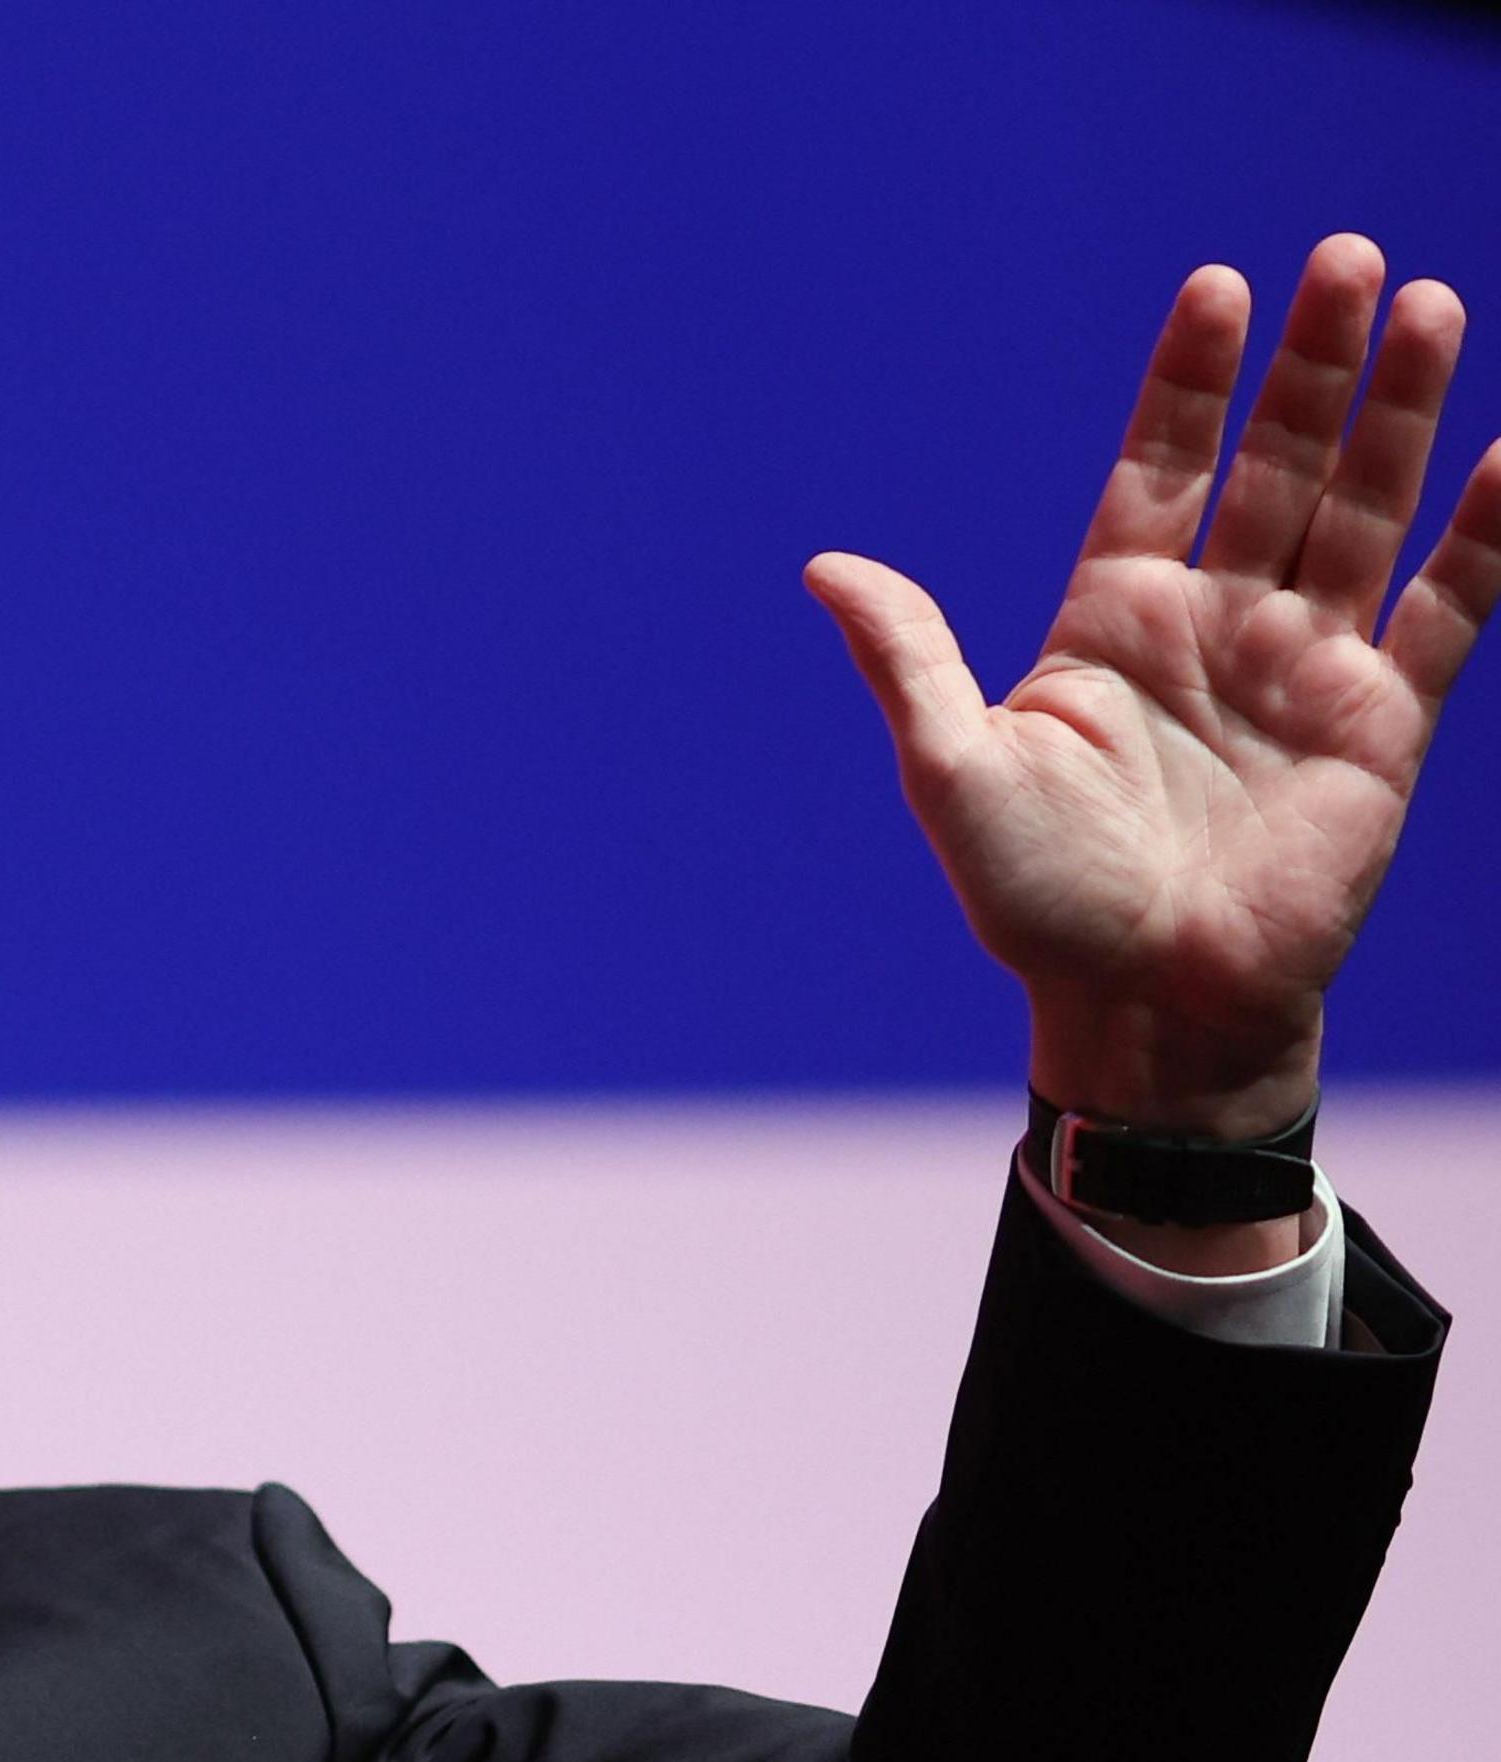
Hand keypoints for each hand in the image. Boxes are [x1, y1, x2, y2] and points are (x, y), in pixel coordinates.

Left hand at [808, 233, 1500, 1141]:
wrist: (1145, 1005)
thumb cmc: (1038, 902)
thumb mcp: (953, 774)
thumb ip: (907, 662)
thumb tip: (824, 566)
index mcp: (1112, 620)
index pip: (1159, 467)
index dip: (1189, 382)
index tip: (1217, 287)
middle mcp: (1214, 625)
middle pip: (1276, 464)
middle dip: (1313, 366)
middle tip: (1349, 259)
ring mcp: (1303, 664)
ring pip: (1363, 508)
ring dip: (1397, 412)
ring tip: (1428, 303)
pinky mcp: (1381, 721)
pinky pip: (1448, 609)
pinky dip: (1485, 534)